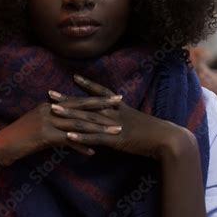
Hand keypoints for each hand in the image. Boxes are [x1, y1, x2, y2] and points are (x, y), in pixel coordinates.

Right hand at [0, 91, 123, 167]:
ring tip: (114, 132)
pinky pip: (67, 140)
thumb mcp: (38, 128)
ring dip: (97, 129)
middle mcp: (49, 110)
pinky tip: (92, 152)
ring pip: (77, 124)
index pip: (76, 101)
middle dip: (102, 108)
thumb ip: (54, 125)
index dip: (95, 99)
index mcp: (49, 105)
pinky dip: (80, 147)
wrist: (0, 148)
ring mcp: (46, 121)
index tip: (112, 97)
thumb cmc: (18, 139)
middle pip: (80, 109)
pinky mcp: (44, 135)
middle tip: (121, 105)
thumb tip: (69, 130)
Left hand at [53, 74, 184, 158]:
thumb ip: (125, 119)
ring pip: (87, 119)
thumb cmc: (154, 132)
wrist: (167, 139)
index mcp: (120, 107)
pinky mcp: (115, 140)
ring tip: (52, 111)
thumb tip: (115, 120)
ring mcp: (114, 125)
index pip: (100, 92)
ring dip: (69, 115)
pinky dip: (81, 137)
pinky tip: (67, 137)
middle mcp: (114, 113)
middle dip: (67, 100)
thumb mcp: (138, 121)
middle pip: (87, 104)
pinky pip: (95, 138)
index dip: (87, 85)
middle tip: (50, 94)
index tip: (73, 77)